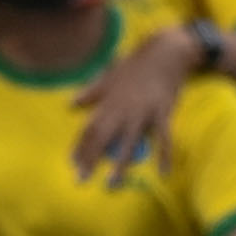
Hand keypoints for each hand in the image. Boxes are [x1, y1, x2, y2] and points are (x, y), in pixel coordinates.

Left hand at [76, 20, 206, 183]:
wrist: (166, 52)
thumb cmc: (136, 64)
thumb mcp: (110, 75)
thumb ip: (91, 91)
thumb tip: (70, 104)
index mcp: (109, 101)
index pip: (90, 127)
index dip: (80, 145)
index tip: (71, 163)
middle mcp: (123, 110)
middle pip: (103, 138)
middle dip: (91, 159)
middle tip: (80, 180)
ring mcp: (144, 113)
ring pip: (129, 142)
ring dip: (120, 164)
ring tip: (111, 183)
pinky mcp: (163, 113)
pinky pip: (164, 138)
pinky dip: (165, 156)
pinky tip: (164, 174)